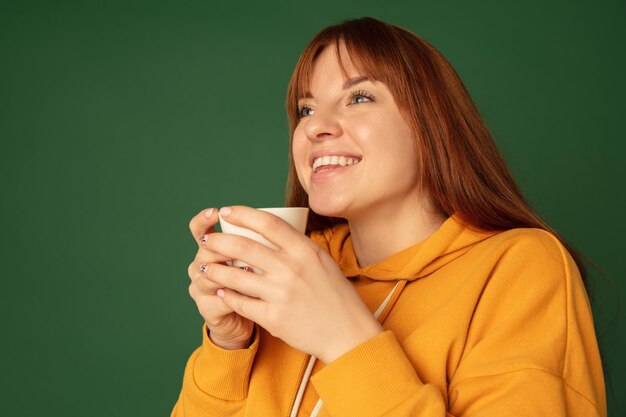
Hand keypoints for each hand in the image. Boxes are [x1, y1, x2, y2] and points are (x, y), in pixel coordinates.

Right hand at [187, 208, 253, 349]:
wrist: (251, 315)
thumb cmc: (258, 280)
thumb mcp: (259, 256)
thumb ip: (262, 238)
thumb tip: (286, 213)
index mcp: (211, 248)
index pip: (199, 228)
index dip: (203, 219)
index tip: (217, 212)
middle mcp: (201, 265)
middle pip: (203, 250)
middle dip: (219, 245)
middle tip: (240, 244)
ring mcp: (200, 287)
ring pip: (208, 275)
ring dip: (229, 271)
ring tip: (250, 268)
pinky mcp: (207, 308)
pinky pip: (218, 300)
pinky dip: (234, 296)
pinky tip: (249, 294)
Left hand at [201, 206, 382, 362]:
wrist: (348, 332)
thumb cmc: (336, 295)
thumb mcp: (322, 262)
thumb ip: (297, 247)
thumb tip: (270, 231)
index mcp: (305, 251)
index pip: (268, 223)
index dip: (243, 214)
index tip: (226, 211)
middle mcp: (291, 269)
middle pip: (243, 247)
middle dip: (218, 241)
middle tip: (207, 240)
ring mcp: (281, 294)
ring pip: (235, 276)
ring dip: (214, 269)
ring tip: (205, 266)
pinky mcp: (274, 318)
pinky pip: (240, 303)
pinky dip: (227, 295)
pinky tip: (221, 291)